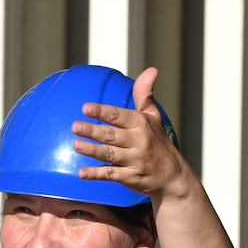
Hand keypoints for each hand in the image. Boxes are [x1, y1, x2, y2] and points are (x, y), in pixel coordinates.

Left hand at [71, 67, 192, 201]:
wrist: (173, 176)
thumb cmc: (158, 143)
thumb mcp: (154, 117)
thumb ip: (145, 95)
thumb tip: (151, 70)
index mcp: (141, 124)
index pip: (119, 116)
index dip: (102, 112)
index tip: (86, 108)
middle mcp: (138, 141)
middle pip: (112, 135)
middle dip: (93, 130)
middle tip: (75, 126)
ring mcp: (134, 160)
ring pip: (109, 154)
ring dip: (92, 150)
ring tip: (76, 145)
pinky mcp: (130, 177)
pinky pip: (111, 175)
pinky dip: (96, 174)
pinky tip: (82, 173)